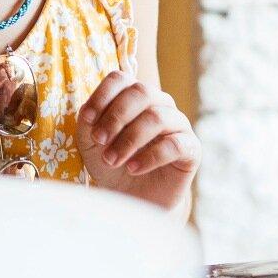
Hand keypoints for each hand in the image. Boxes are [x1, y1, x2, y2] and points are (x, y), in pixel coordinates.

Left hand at [77, 70, 198, 213]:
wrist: (130, 198)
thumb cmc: (111, 163)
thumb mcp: (90, 142)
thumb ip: (88, 122)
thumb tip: (89, 110)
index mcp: (133, 95)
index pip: (121, 79)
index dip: (102, 95)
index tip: (87, 118)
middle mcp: (159, 103)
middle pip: (141, 92)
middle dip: (116, 117)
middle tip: (99, 141)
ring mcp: (178, 124)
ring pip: (157, 117)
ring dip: (129, 139)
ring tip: (112, 160)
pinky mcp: (191, 148)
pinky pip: (175, 144)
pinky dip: (150, 157)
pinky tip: (133, 168)